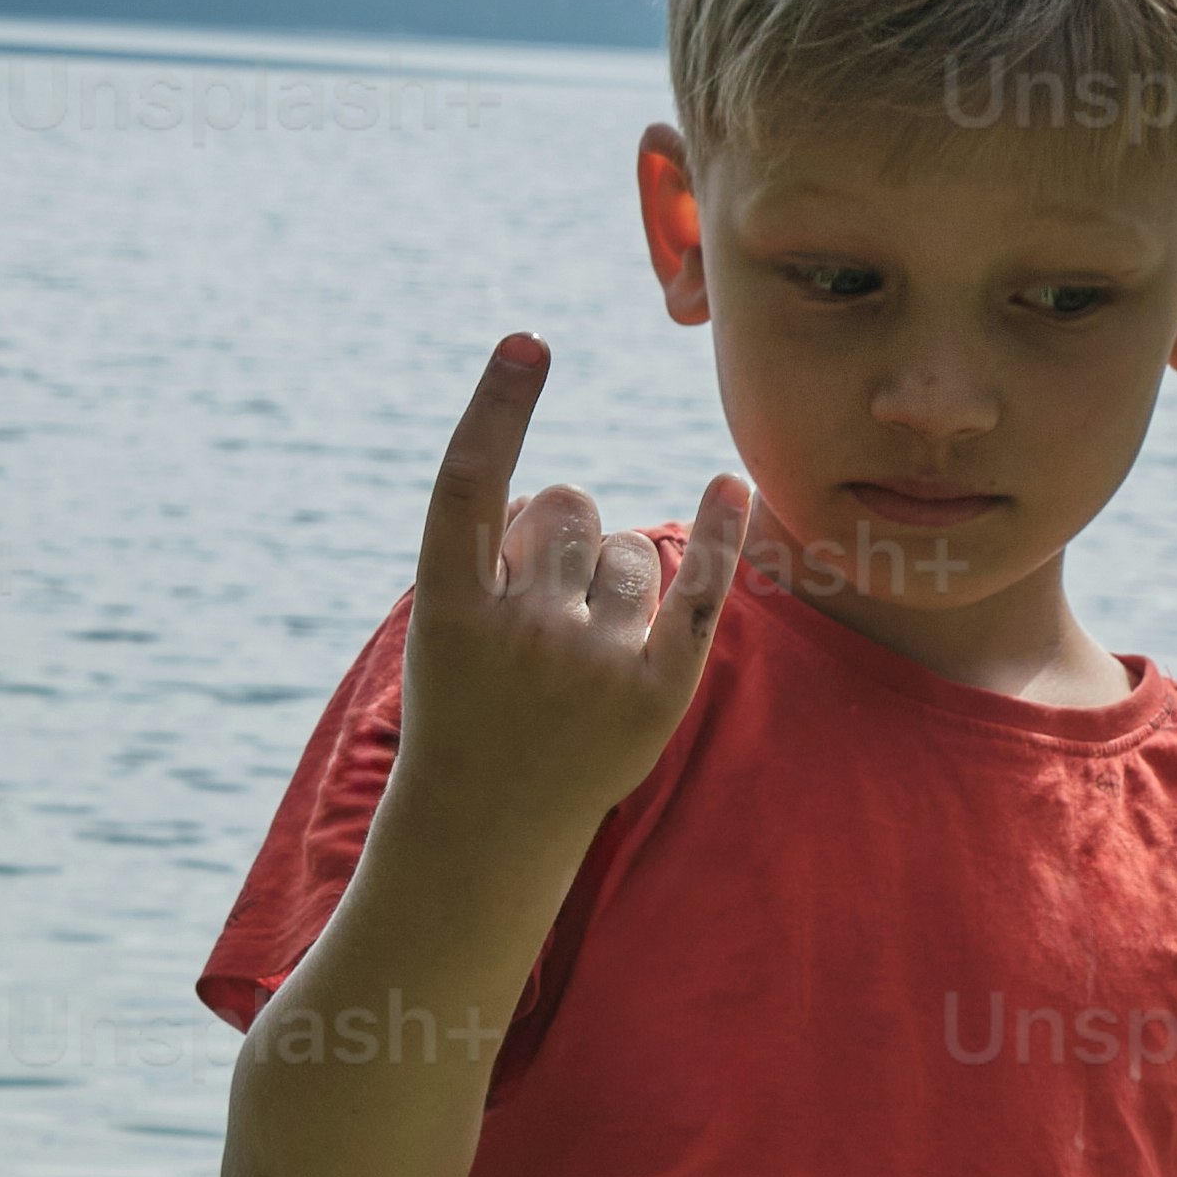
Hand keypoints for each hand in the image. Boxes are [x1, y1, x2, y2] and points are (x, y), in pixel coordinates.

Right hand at [394, 336, 751, 844]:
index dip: (498, 407)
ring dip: (613, 574)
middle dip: (561, 529)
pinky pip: (696, 590)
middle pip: (566, 508)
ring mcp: (588, 667)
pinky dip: (716, 535)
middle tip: (541, 602)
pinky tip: (730, 484)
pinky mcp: (654, 696)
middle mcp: (517, 631)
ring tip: (580, 648)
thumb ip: (491, 559)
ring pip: (628, 549)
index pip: (469, 484)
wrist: (484, 834)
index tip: (529, 341)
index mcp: (447, 609)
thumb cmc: (465, 715)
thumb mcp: (446, 633)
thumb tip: (560, 494)